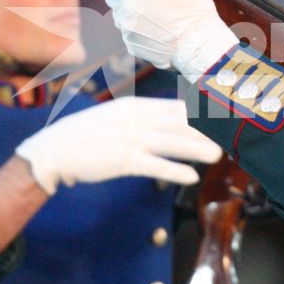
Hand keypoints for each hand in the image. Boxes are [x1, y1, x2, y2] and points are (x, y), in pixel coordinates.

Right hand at [13, 96, 222, 192]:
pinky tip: (191, 176)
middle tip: (230, 135)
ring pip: (173, 142)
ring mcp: (130, 138)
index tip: (222, 117)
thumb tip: (166, 123)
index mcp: (135, 107)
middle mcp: (136, 119)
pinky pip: (155, 165)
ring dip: (198, 149)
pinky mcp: (123, 159)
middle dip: (207, 129)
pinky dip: (175, 170)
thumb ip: (140, 119)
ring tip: (218, 155)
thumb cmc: (85, 136)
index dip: (201, 113)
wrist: (54, 150)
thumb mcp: (116, 119)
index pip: (175, 107)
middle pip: (179, 122)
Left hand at [92, 0, 238, 78]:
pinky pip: (129, 32)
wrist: (199, 44)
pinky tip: (158, 28)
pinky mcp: (132, 45)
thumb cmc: (192, 11)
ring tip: (157, 14)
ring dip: (133, 12)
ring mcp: (126, 30)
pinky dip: (139, 29)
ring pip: (121, 15)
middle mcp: (124, 10)